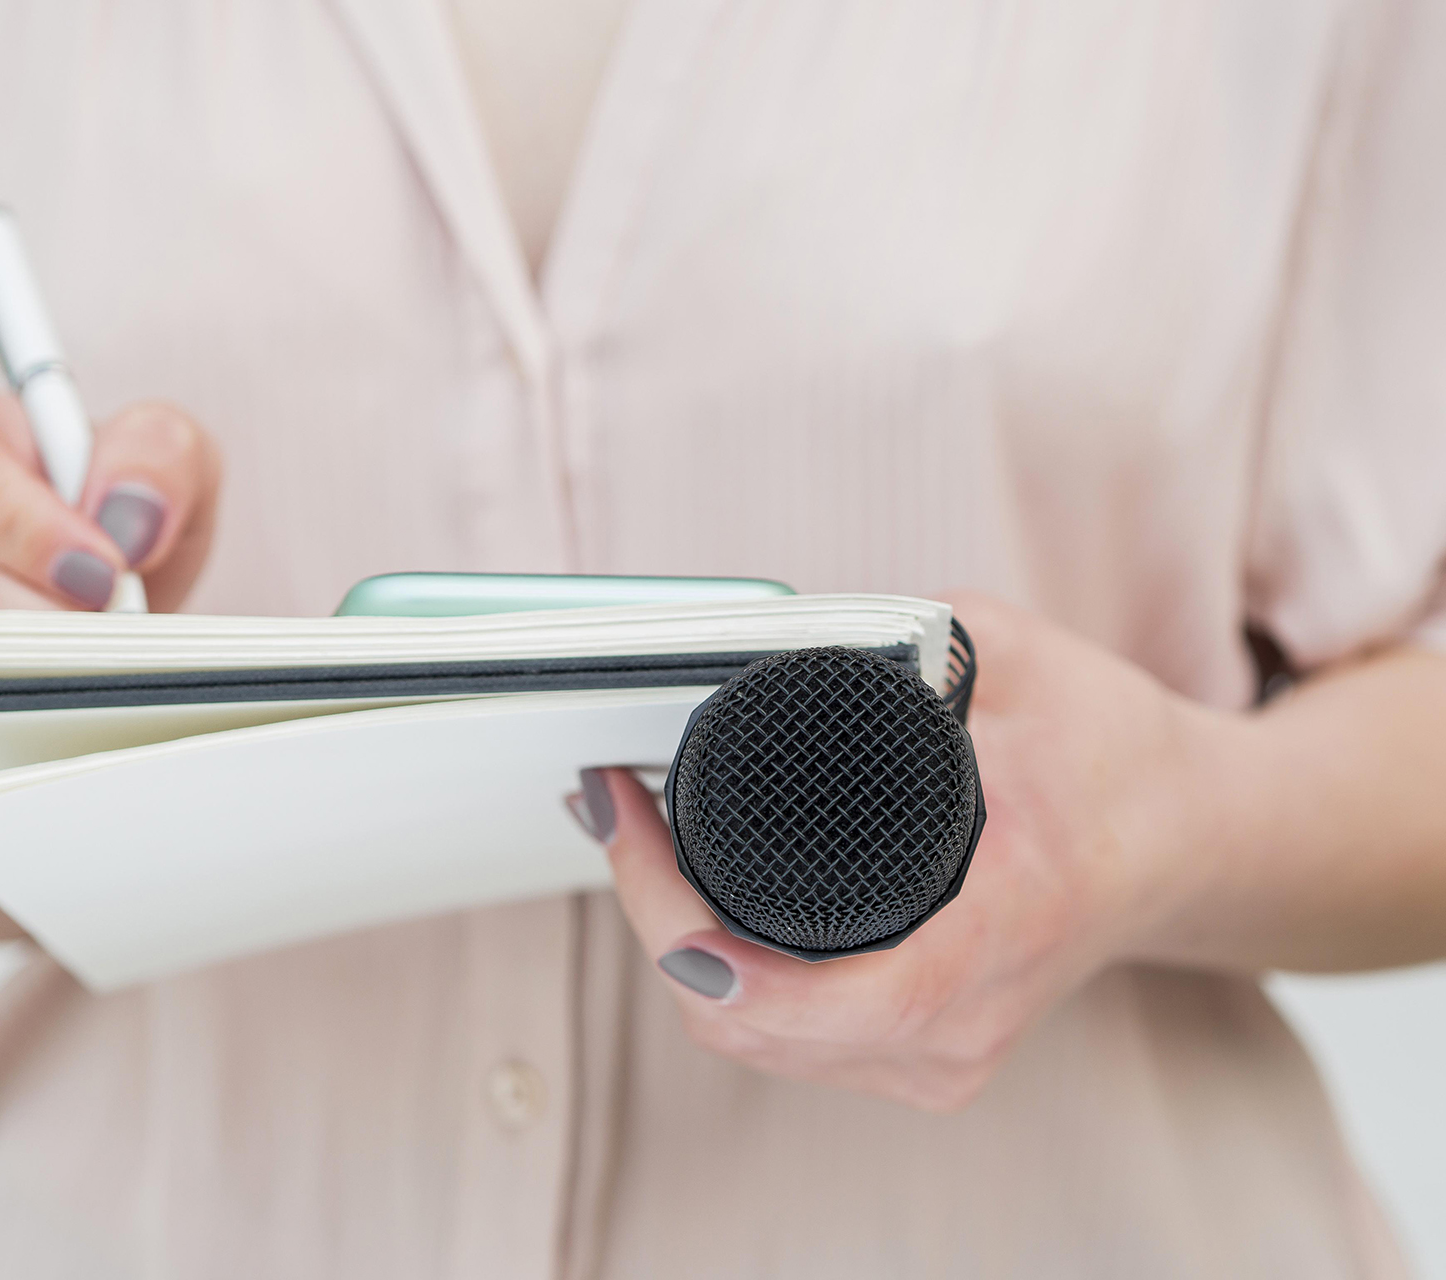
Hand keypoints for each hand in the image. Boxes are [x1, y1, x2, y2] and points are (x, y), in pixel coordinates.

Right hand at [0, 364, 221, 787]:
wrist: (39, 607)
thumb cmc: (84, 521)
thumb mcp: (145, 468)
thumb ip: (156, 457)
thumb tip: (132, 513)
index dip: (12, 522)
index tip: (99, 570)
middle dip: (26, 618)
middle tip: (102, 637)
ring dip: (9, 682)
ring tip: (81, 674)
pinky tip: (33, 717)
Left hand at [570, 592, 1228, 1110]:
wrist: (1187, 842)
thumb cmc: (1114, 756)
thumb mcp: (1022, 662)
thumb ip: (908, 644)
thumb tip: (775, 639)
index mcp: (1003, 927)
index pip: (826, 996)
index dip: (696, 937)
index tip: (633, 830)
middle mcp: (964, 1024)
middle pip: (748, 1020)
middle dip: (653, 913)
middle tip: (612, 798)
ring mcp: (939, 1057)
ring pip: (747, 1036)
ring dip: (672, 943)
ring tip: (633, 832)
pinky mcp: (915, 1057)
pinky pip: (777, 1039)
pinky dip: (714, 974)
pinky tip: (686, 901)